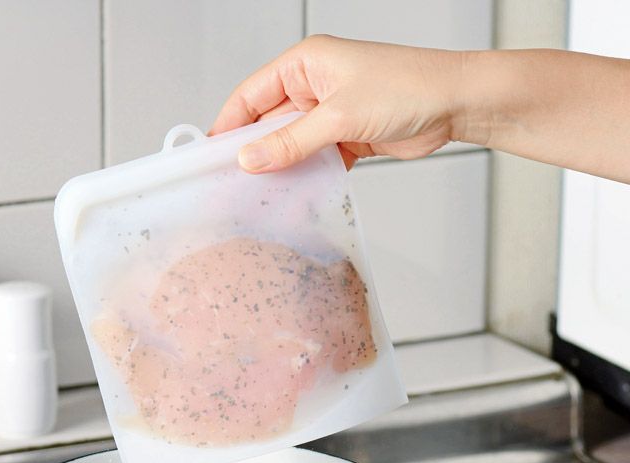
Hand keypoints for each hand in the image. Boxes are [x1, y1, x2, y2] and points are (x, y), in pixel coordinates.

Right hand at [210, 35, 464, 172]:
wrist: (455, 104)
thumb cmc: (406, 88)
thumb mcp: (338, 117)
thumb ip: (291, 141)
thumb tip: (249, 159)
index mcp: (305, 64)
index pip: (251, 95)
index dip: (229, 124)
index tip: (211, 155)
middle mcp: (313, 86)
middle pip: (268, 122)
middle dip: (253, 151)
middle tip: (233, 184)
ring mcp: (329, 113)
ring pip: (290, 144)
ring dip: (280, 167)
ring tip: (260, 195)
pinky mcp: (345, 137)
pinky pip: (313, 158)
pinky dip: (305, 175)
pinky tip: (293, 195)